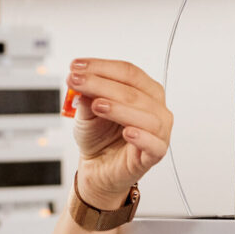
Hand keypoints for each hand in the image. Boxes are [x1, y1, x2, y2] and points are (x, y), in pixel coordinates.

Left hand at [67, 59, 173, 208]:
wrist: (97, 167)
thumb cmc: (98, 138)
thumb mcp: (86, 114)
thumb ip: (86, 98)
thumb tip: (81, 81)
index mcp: (143, 92)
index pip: (127, 72)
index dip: (101, 67)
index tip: (76, 66)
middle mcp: (155, 107)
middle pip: (134, 91)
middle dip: (102, 84)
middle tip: (77, 81)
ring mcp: (159, 130)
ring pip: (146, 115)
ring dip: (120, 107)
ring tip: (98, 105)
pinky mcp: (155, 153)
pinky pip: (155, 144)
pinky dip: (142, 136)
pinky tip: (127, 131)